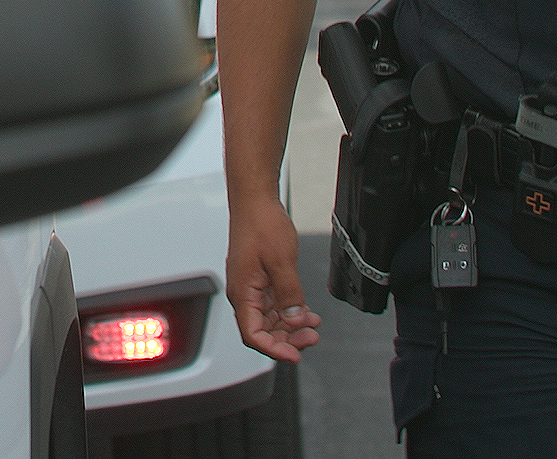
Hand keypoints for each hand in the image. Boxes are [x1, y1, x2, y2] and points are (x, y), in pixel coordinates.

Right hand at [226, 193, 320, 360]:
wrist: (255, 200)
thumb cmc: (261, 224)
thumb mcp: (281, 262)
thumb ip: (289, 294)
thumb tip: (294, 320)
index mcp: (243, 292)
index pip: (253, 335)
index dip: (274, 350)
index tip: (295, 355)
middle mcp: (244, 293)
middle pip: (262, 330)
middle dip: (287, 339)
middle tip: (312, 338)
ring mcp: (251, 286)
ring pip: (269, 319)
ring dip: (290, 326)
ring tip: (313, 327)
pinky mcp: (259, 278)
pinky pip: (273, 304)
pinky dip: (289, 311)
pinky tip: (306, 312)